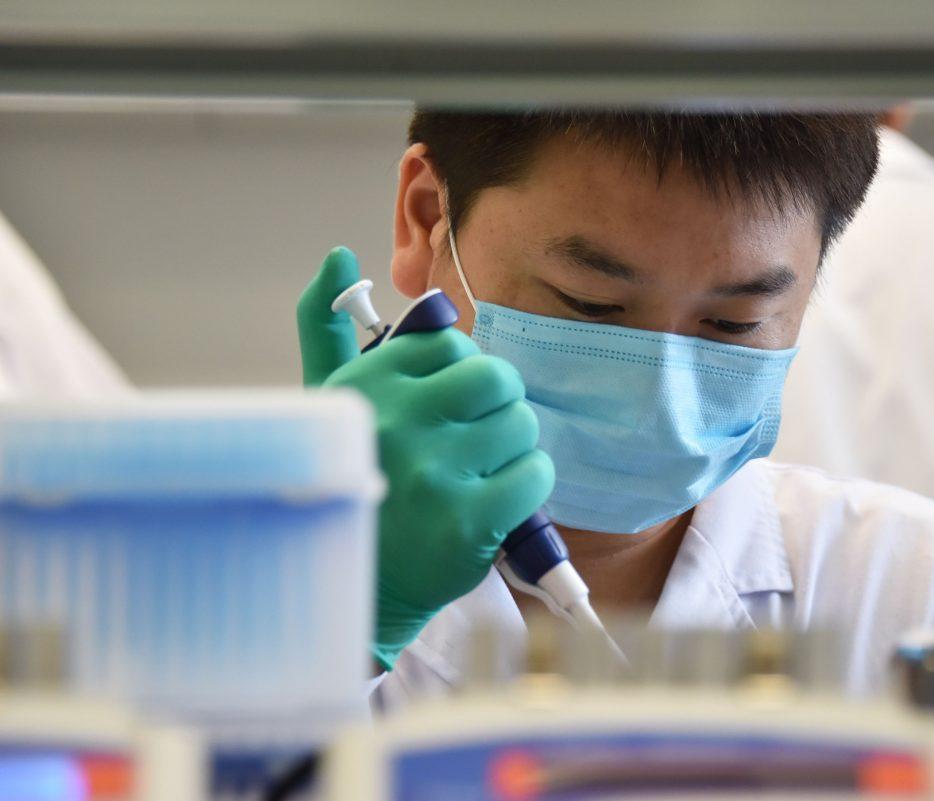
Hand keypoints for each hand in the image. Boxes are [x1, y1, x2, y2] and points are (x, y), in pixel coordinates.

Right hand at [297, 247, 553, 666]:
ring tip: (485, 468)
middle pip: (495, 377)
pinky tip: (500, 499)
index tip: (447, 404)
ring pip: (521, 425)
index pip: (451, 343)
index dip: (461, 373)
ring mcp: (435, 472)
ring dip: (515, 446)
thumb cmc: (345, 479)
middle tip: (482, 431)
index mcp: (366, 385)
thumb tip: (337, 256)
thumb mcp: (324, 401)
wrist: (348, 583)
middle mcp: (398, 421)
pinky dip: (529, 484)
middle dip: (500, 403)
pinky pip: (535, 473)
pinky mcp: (469, 522)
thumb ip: (326, 324)